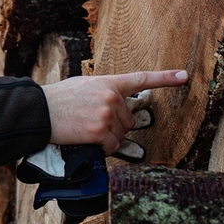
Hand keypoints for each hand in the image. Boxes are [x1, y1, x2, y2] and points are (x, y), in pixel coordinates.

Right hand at [43, 70, 187, 154]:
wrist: (38, 111)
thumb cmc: (56, 99)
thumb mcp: (82, 86)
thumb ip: (103, 92)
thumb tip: (116, 106)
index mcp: (108, 82)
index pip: (141, 79)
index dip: (165, 78)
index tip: (184, 76)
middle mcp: (111, 97)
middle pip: (129, 120)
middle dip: (114, 126)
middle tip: (90, 121)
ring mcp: (107, 114)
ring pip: (121, 135)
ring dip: (106, 137)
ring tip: (84, 128)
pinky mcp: (100, 131)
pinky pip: (112, 146)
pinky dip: (101, 147)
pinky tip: (86, 139)